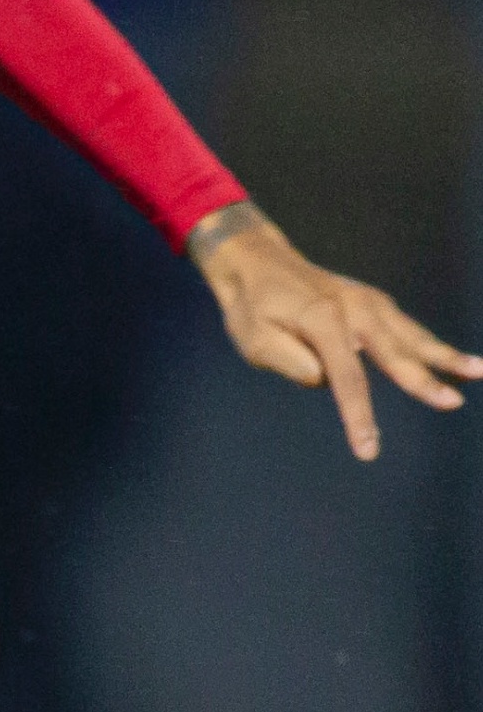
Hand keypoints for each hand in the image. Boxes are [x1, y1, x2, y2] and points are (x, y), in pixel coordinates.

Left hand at [191, 201, 480, 459]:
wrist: (258, 262)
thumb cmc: (251, 308)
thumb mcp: (254, 340)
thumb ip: (290, 361)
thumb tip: (327, 379)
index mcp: (323, 319)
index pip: (346, 379)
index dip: (359, 417)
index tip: (368, 450)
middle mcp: (354, 308)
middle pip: (395, 352)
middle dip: (423, 380)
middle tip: (451, 403)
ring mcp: (368, 302)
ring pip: (412, 336)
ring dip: (445, 357)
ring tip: (479, 372)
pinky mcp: (373, 303)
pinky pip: (406, 329)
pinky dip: (430, 345)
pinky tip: (454, 362)